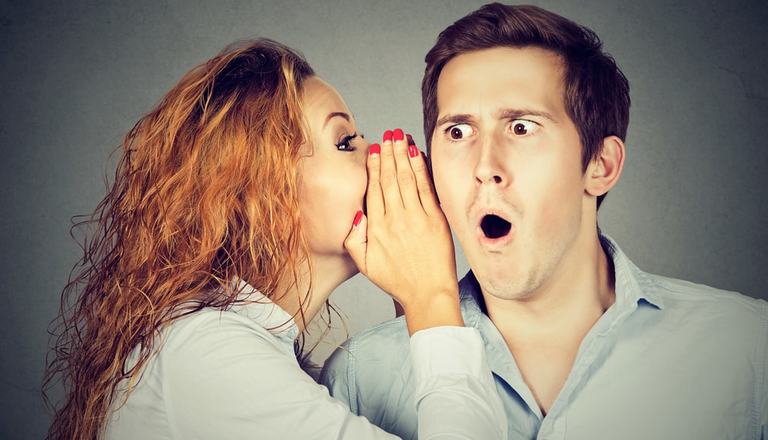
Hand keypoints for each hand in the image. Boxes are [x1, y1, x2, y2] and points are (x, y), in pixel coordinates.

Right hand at [344, 129, 462, 333]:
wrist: (428, 294)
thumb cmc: (396, 280)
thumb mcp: (365, 265)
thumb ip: (354, 239)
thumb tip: (357, 214)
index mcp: (377, 229)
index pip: (374, 189)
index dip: (374, 166)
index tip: (375, 148)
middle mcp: (395, 220)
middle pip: (390, 178)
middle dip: (389, 153)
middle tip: (388, 133)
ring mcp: (417, 218)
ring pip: (407, 179)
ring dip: (403, 155)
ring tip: (400, 136)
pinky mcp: (436, 220)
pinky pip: (427, 189)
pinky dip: (422, 170)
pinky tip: (418, 154)